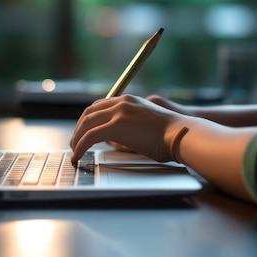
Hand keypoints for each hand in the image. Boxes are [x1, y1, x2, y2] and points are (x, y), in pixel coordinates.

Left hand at [70, 94, 184, 162]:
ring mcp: (119, 111)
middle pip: (90, 112)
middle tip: (75, 143)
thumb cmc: (170, 135)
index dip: (89, 120)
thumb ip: (128, 129)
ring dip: (77, 138)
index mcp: (129, 100)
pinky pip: (90, 135)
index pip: (100, 106)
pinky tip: (78, 155)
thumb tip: (113, 141)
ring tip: (75, 151)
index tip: (84, 132)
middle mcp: (122, 102)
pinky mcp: (116, 125)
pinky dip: (80, 145)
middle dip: (79, 128)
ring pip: (87, 123)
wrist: (181, 133)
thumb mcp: (145, 127)